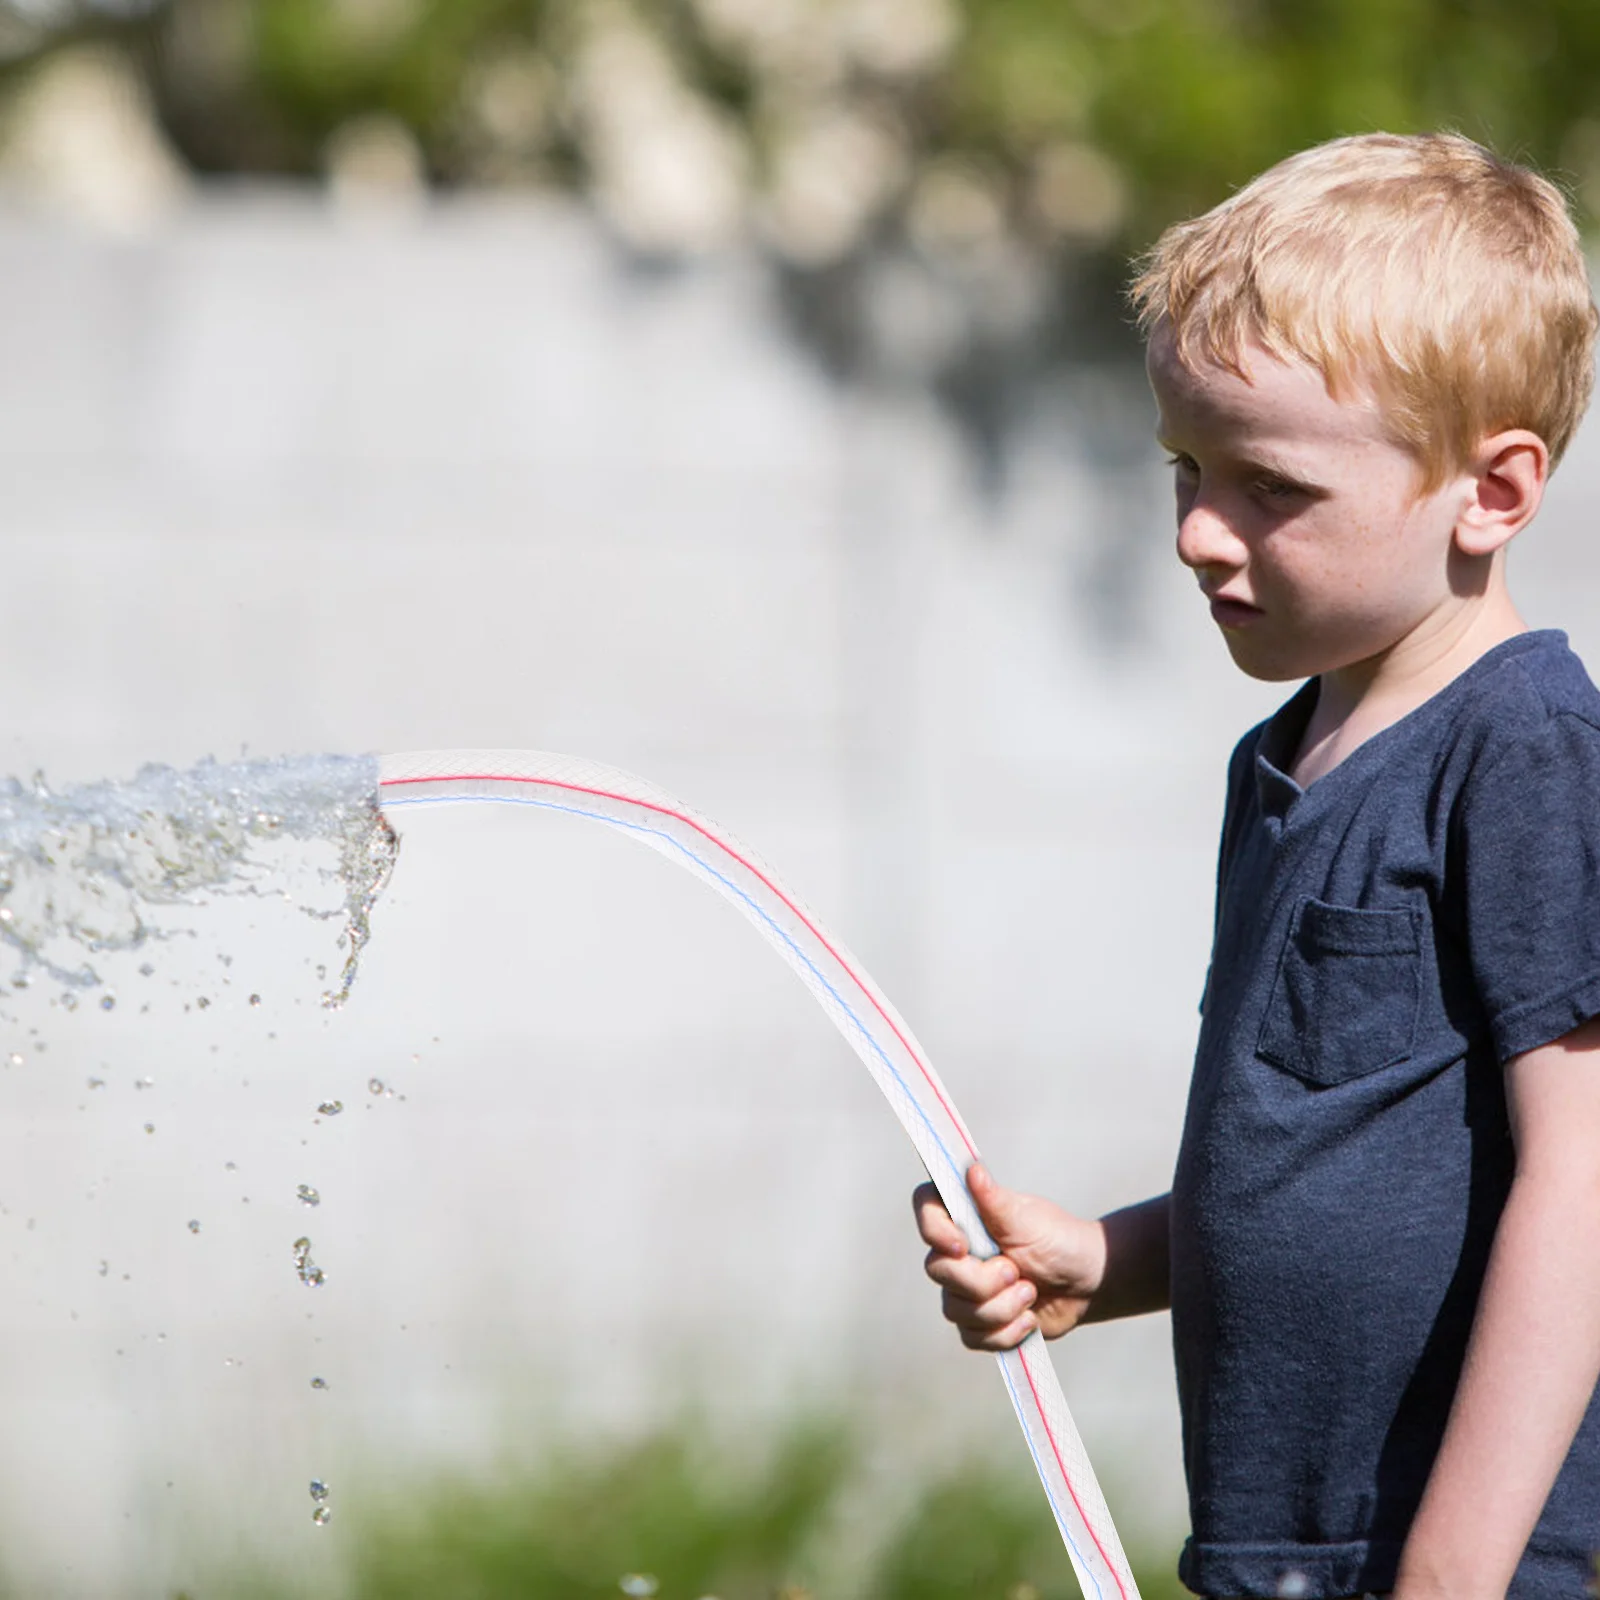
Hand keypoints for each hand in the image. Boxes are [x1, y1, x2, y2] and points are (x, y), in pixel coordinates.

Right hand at [913, 1163, 1108, 1349]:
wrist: (1086, 1282)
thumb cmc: (1058, 1240)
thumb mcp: (1027, 1219)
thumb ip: (994, 1200)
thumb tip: (972, 1169)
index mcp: (966, 1216)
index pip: (927, 1210)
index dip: (933, 1230)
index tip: (961, 1245)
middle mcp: (959, 1250)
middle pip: (937, 1270)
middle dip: (981, 1281)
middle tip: (1016, 1272)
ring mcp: (966, 1288)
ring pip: (955, 1309)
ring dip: (1000, 1308)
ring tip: (1030, 1293)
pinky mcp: (979, 1322)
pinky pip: (973, 1337)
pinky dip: (1006, 1332)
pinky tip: (1029, 1319)